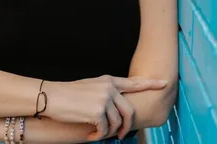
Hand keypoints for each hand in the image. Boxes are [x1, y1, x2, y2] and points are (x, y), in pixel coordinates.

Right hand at [44, 74, 166, 140]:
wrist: (52, 96)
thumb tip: (117, 107)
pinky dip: (99, 136)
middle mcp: (109, 87)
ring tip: (98, 133)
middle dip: (127, 127)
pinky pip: (105, 130)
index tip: (164, 83)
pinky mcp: (98, 111)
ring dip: (109, 133)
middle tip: (121, 135)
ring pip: (117, 123)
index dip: (151, 84)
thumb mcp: (91, 87)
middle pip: (129, 111)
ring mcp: (104, 98)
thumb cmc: (69, 94)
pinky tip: (90, 135)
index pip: (134, 83)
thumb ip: (106, 93)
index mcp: (108, 81)